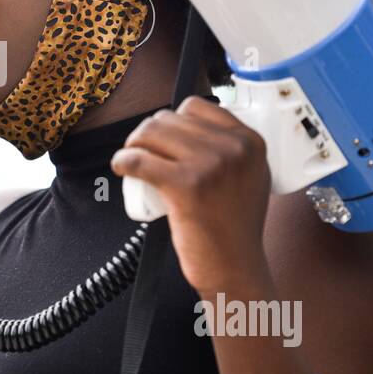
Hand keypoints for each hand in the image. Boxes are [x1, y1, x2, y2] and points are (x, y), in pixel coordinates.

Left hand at [110, 96, 271, 293]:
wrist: (235, 267)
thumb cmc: (235, 227)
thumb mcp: (251, 176)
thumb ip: (235, 150)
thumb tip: (193, 122)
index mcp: (250, 141)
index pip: (195, 105)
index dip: (172, 120)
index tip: (164, 140)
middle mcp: (234, 148)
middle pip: (169, 118)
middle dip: (149, 133)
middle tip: (145, 155)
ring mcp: (211, 165)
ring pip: (151, 133)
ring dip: (133, 144)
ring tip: (132, 161)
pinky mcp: (186, 185)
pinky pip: (139, 159)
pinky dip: (122, 161)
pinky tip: (121, 167)